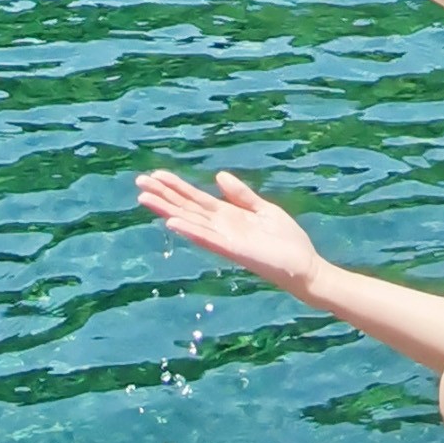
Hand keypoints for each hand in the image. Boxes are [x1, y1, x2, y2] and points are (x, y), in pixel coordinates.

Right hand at [137, 166, 323, 300]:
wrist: (304, 266)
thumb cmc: (285, 240)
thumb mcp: (262, 209)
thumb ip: (241, 195)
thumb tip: (218, 176)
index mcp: (227, 216)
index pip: (195, 198)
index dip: (176, 186)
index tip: (155, 175)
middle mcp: (221, 228)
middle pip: (187, 208)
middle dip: (163, 196)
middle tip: (139, 183)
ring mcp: (225, 240)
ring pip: (191, 222)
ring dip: (168, 210)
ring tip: (146, 199)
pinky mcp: (235, 251)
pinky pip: (209, 239)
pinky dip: (191, 231)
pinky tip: (173, 222)